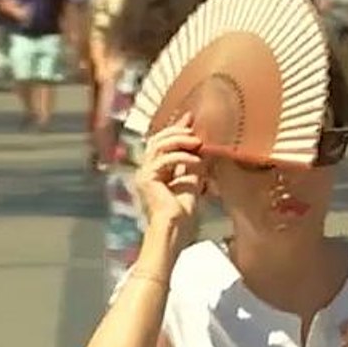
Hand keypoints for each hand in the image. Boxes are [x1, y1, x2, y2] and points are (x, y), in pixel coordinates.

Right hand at [136, 113, 204, 233]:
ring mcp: (144, 173)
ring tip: (197, 142)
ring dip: (179, 140)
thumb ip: (193, 164)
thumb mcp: (193, 180)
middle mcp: (147, 169)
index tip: (191, 117)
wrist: (175, 229)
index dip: (176, 128)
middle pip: (158, 139)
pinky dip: (181, 157)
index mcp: (157, 169)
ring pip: (158, 145)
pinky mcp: (147, 178)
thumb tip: (202, 146)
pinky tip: (196, 160)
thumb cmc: (184, 212)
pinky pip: (163, 159)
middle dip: (177, 130)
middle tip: (193, 128)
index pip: (164, 142)